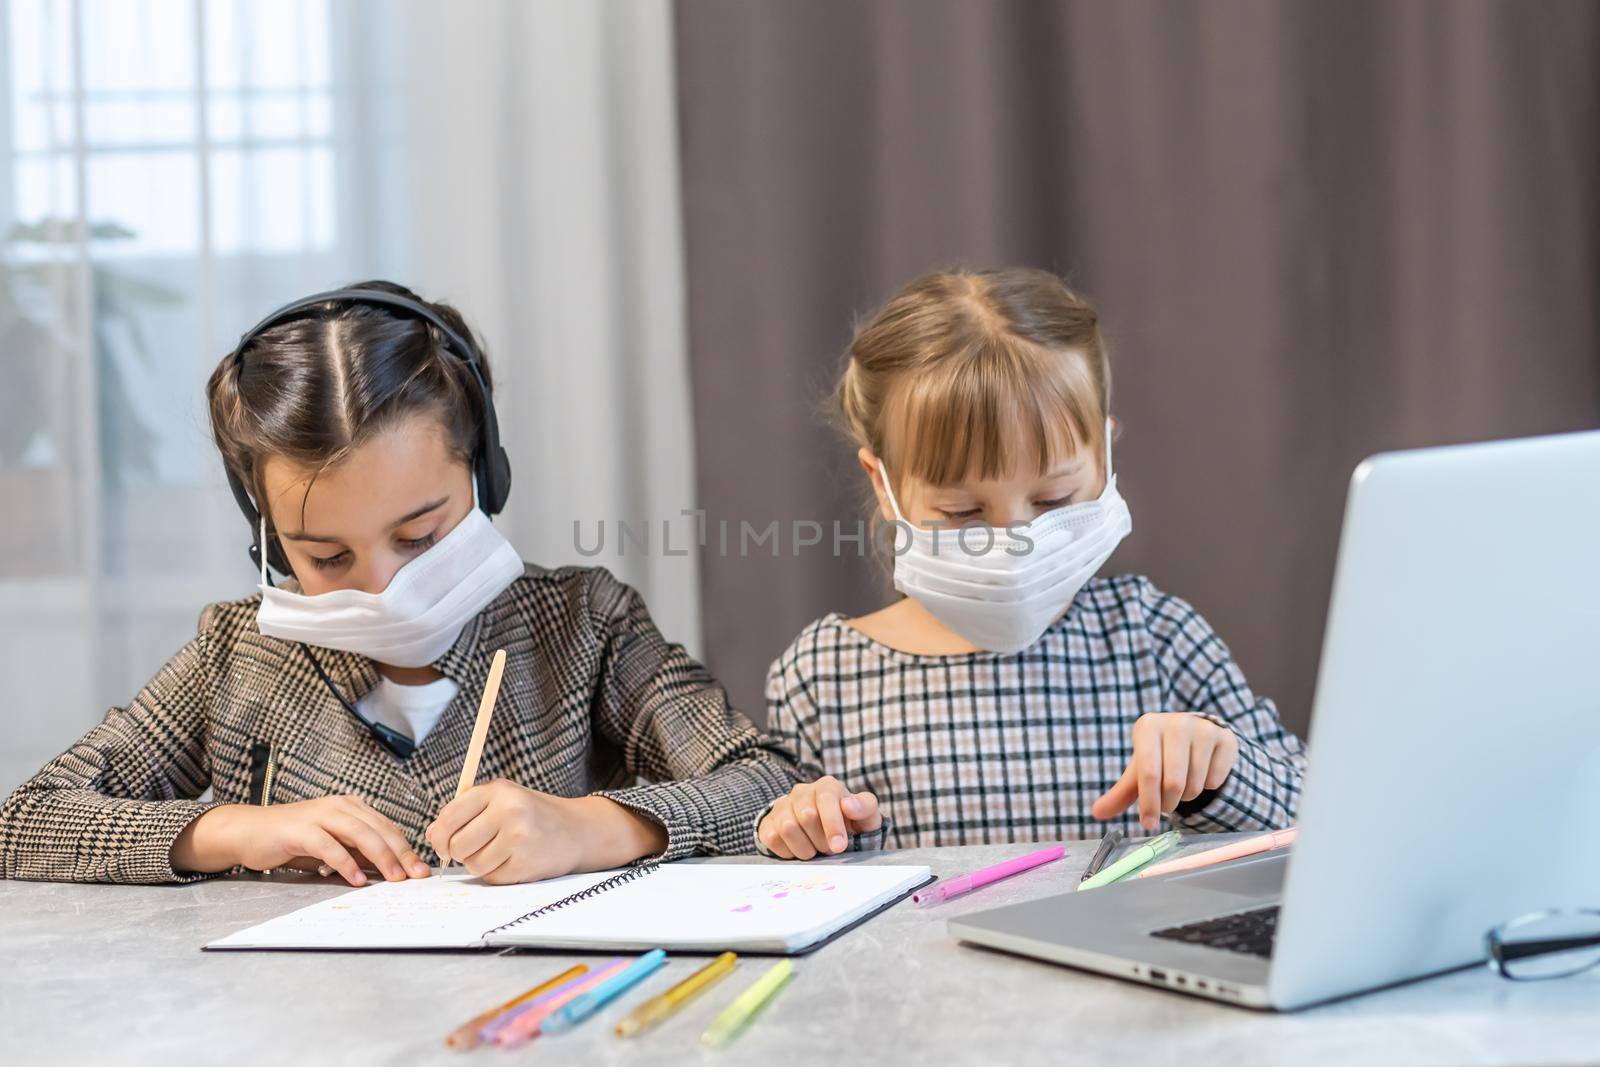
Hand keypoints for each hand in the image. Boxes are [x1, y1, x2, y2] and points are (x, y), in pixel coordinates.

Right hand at [172, 798, 430, 884]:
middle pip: (379, 829)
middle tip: (415, 876)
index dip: (406, 849)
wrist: (250, 832)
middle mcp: (340, 806)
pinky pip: (329, 846)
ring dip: (380, 857)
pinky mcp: (302, 829)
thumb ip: (358, 853)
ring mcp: (320, 815)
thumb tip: (389, 869)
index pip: (387, 827)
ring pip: (360, 834)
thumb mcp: (333, 844)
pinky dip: (346, 863)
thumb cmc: (293, 840)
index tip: (421, 870)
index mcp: (352, 807)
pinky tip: (357, 879)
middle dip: (401, 854)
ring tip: (394, 878)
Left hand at [426, 780, 666, 884]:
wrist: (578, 830)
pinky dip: (497, 874)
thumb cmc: (533, 814)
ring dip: (480, 863)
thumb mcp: (503, 799)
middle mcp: (508, 811)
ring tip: (500, 851)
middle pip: (457, 845)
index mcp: (498, 791)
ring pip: (472, 864)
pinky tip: (513, 860)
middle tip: (476, 848)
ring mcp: (518, 838)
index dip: (438, 836)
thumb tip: (431, 835)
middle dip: (460, 852)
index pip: (449, 817)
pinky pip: (491, 877)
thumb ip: (466, 811)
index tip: (442, 843)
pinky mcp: (525, 863)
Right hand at [757, 776, 881, 858]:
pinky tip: (799, 850)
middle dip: (821, 840)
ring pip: (788, 828)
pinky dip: (788, 852)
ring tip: (815, 850)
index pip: (826, 798)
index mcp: (827, 786)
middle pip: (806, 816)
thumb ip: (865, 807)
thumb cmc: (850, 824)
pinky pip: (773, 839)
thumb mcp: (867, 816)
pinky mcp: (768, 823)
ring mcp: (782, 806)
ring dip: (805, 848)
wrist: (826, 833)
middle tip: (829, 849)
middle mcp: (801, 792)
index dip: (832, 824)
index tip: (839, 847)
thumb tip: (848, 805)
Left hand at [1091, 713, 1237, 830]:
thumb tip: (1097, 813)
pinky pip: (1216, 780)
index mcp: (1148, 726)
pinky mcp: (1225, 738)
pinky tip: (1201, 773)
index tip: (1148, 824)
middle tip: (1166, 805)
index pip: (1148, 773)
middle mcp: (1176, 722)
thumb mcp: (1138, 772)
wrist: (1192, 737)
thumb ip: (1119, 793)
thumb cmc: (1158, 756)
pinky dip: (1208, 787)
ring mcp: (1202, 728)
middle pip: (1174, 783)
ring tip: (1182, 784)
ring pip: (1196, 784)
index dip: (1149, 803)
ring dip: (1187, 796)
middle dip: (1169, 803)